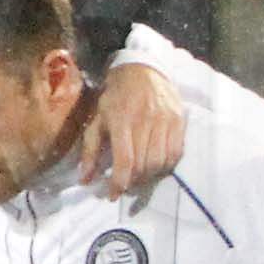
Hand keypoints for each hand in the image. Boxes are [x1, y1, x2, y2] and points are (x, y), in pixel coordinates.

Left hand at [85, 60, 185, 191]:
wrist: (143, 68)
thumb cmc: (115, 95)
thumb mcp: (97, 118)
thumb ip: (90, 150)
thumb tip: (85, 179)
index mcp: (121, 120)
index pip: (125, 160)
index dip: (119, 183)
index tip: (113, 195)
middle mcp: (145, 121)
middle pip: (143, 165)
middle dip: (133, 182)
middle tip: (125, 185)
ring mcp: (165, 121)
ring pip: (160, 162)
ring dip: (149, 176)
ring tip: (139, 177)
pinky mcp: (178, 121)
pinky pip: (175, 153)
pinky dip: (165, 166)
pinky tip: (155, 166)